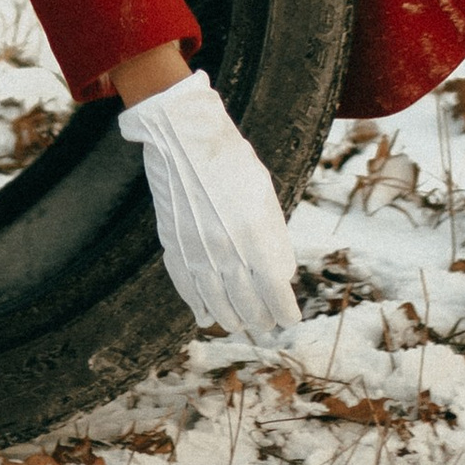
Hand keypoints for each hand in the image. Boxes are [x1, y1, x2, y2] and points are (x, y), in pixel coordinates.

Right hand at [115, 72, 300, 341]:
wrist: (181, 135)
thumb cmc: (231, 159)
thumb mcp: (264, 193)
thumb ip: (275, 236)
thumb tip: (283, 273)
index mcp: (254, 234)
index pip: (274, 290)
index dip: (284, 310)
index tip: (291, 320)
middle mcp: (224, 250)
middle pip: (246, 302)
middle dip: (260, 320)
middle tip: (267, 329)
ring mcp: (195, 251)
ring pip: (215, 302)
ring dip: (230, 319)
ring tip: (240, 328)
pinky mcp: (173, 245)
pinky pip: (186, 286)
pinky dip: (196, 304)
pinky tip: (204, 317)